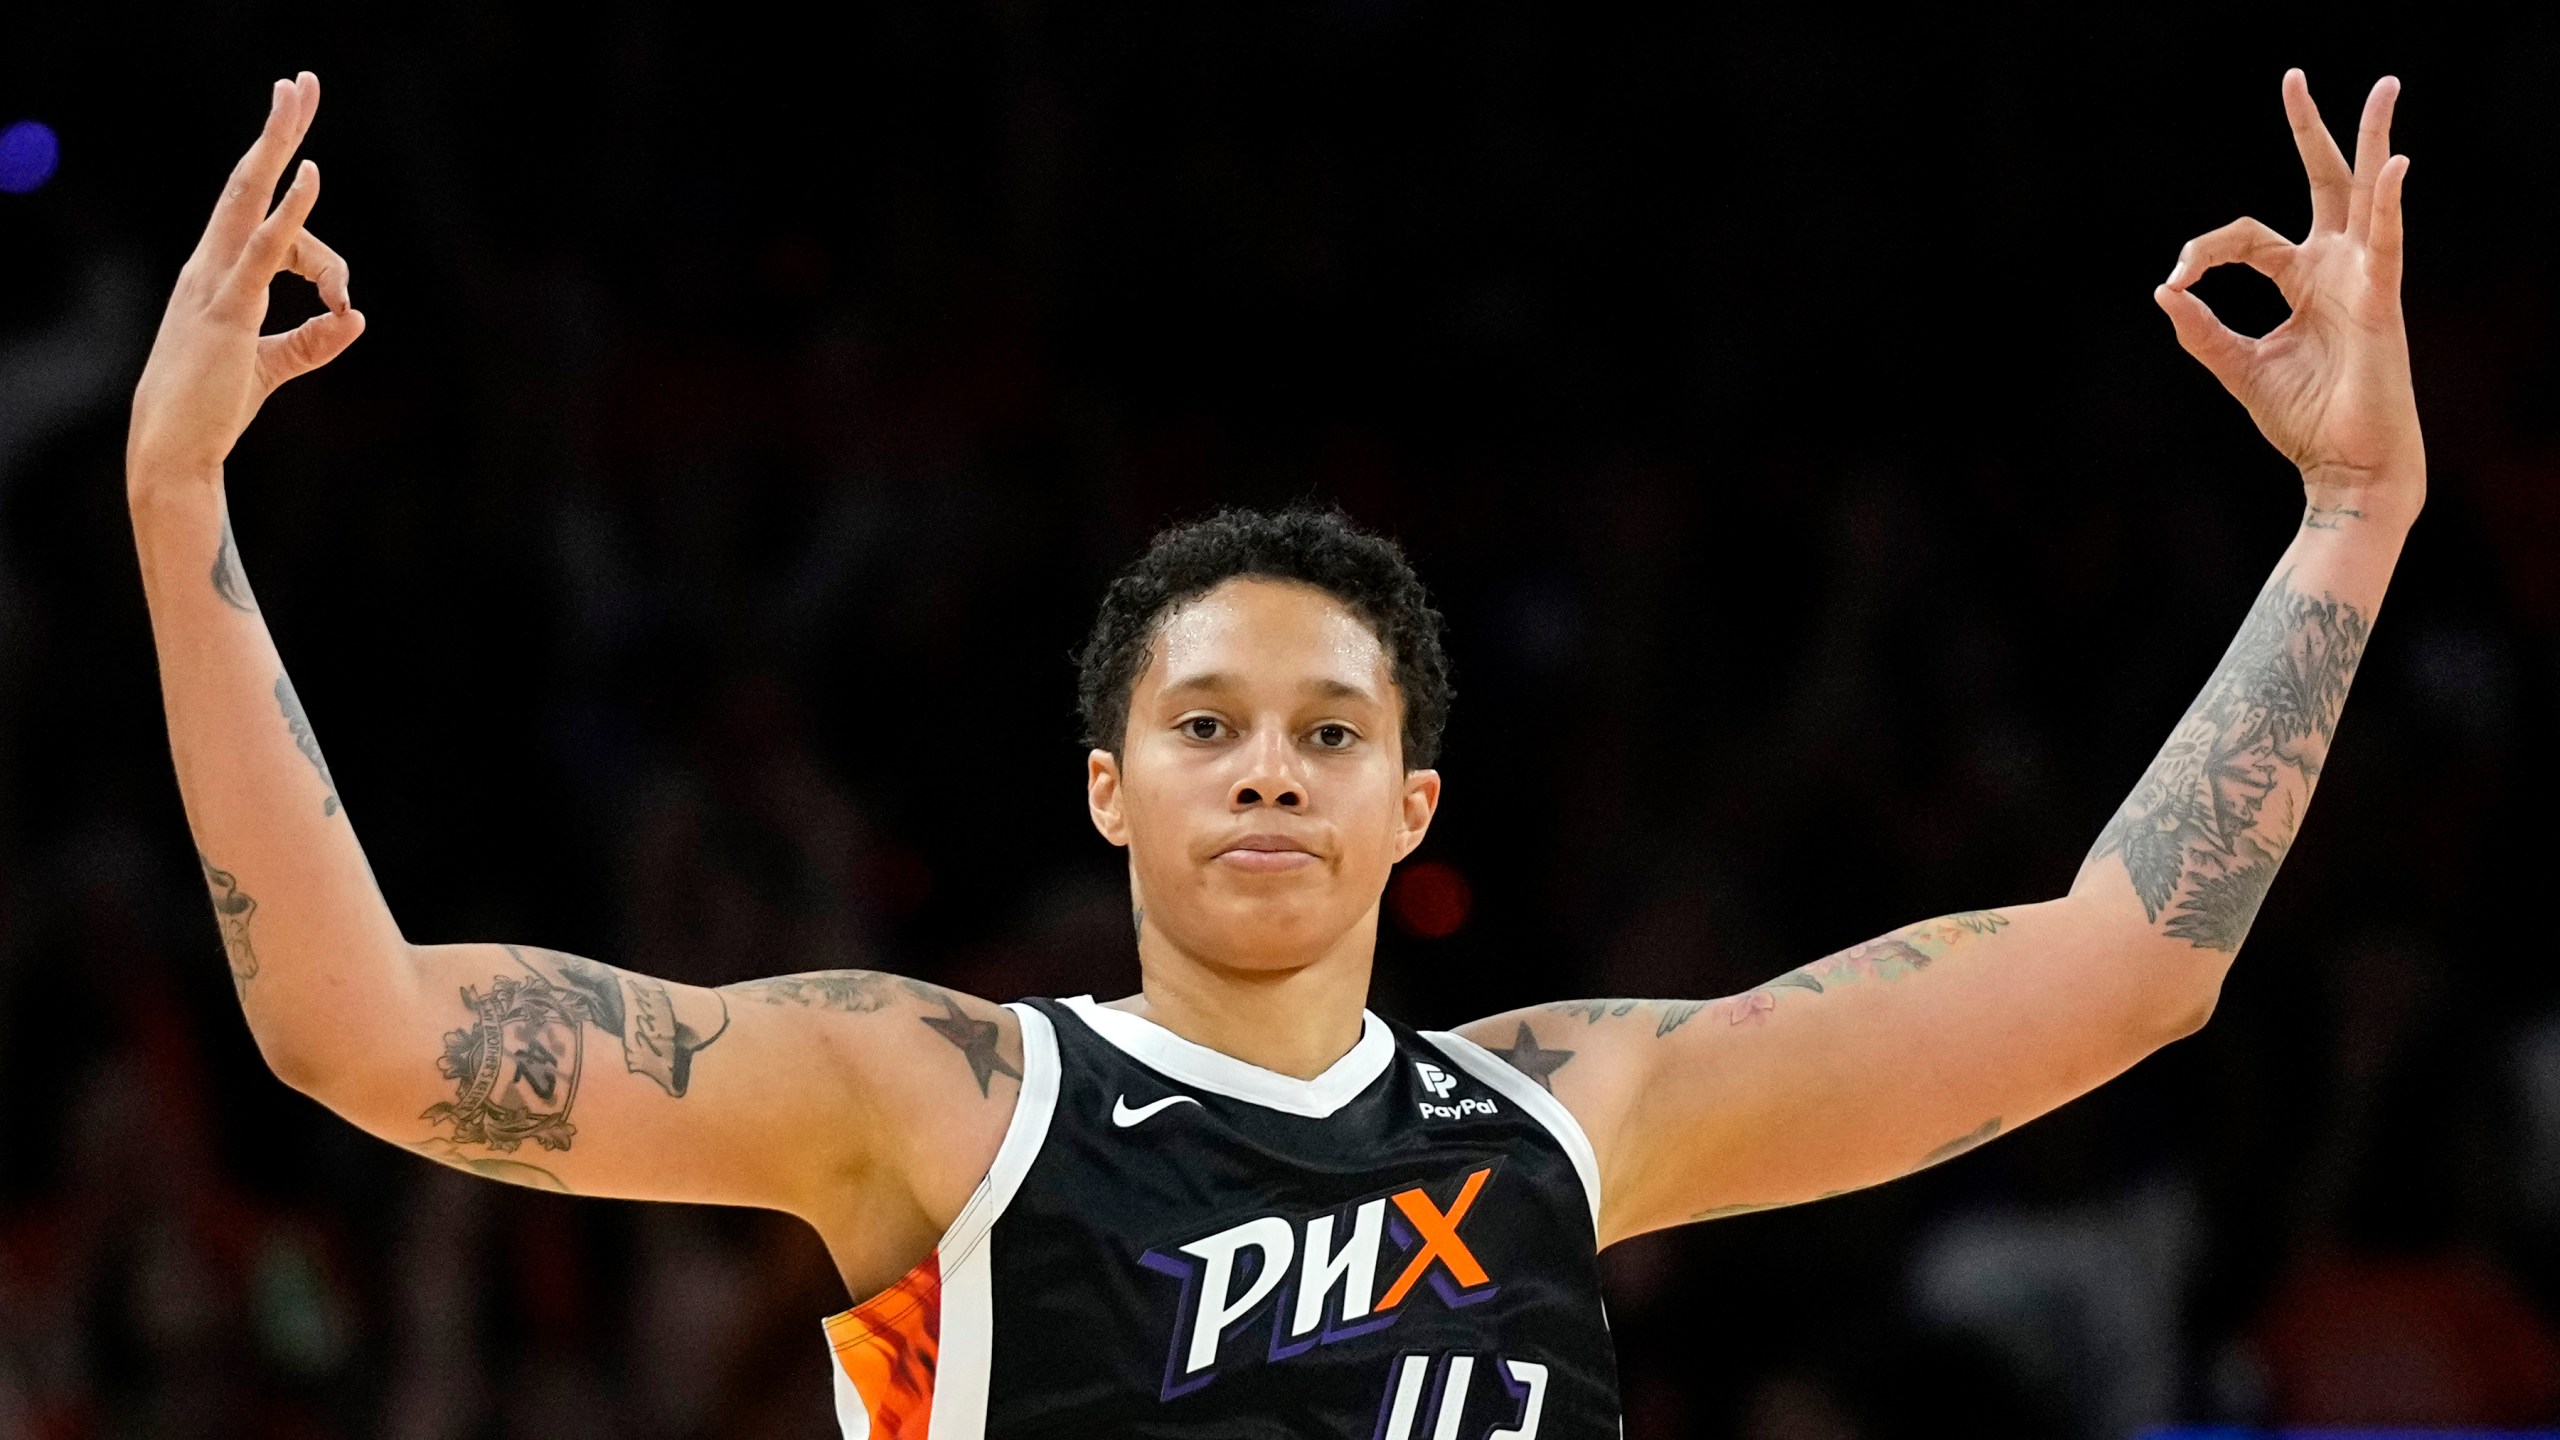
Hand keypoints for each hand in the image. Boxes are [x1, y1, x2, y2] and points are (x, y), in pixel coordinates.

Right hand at [127, 73, 362, 489]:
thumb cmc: (213, 405)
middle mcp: (209, 263)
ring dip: (277, 143)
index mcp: (217, 273)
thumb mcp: (273, 365)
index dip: (325, 259)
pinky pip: (263, 247)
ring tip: (296, 94)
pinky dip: (289, 211)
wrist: (175, 447)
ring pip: (249, 196)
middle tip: (298, 81)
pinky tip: (309, 175)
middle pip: (247, 180)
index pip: (278, 233)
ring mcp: (215, 280)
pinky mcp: (229, 306)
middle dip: (276, 130)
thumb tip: (355, 319)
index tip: (344, 303)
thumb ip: (313, 341)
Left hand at [2159, 71, 2421, 517]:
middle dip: (2311, 131)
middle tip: (2293, 79)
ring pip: (2365, 194)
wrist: (2341, 464)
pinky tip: (2394, 165)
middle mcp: (2334, 268)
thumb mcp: (2237, 368)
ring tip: (2383, 86)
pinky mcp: (2379, 299)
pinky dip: (2388, 205)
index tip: (2176, 279)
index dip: (2203, 250)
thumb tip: (2163, 292)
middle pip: (2324, 184)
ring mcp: (2361, 277)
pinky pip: (2386, 242)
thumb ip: (2202, 331)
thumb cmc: (2301, 420)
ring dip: (2371, 140)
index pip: (2245, 238)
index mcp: (2301, 281)